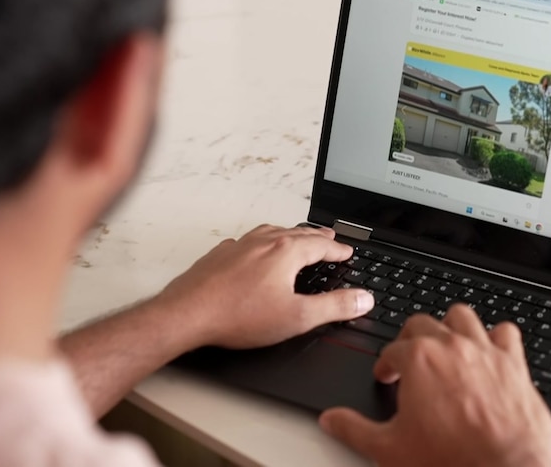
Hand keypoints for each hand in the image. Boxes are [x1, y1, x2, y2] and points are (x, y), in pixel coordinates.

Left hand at [154, 224, 373, 349]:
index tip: (347, 251)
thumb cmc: (238, 316)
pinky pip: (247, 241)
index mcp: (285, 252)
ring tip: (297, 238)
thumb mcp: (296, 317)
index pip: (321, 245)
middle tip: (329, 237)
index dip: (338, 249)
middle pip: (297, 234)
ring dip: (290, 235)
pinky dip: (261, 242)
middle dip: (317, 237)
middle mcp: (263, 242)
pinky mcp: (220, 255)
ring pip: (271, 233)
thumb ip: (334, 307)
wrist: (188, 314)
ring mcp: (239, 246)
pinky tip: (256, 251)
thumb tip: (362, 299)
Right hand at [319, 305, 550, 466]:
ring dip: (450, 327)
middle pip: (422, 324)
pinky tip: (490, 350)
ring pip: (462, 317)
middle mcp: (451, 347)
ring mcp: (484, 352)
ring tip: (446, 343)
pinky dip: (496, 338)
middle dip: (410, 339)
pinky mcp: (514, 364)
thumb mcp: (389, 450)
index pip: (392, 350)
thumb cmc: (451, 461)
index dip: (386, 364)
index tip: (387, 376)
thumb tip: (332, 420)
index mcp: (418, 360)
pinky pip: (505, 332)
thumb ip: (355, 430)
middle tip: (409, 359)